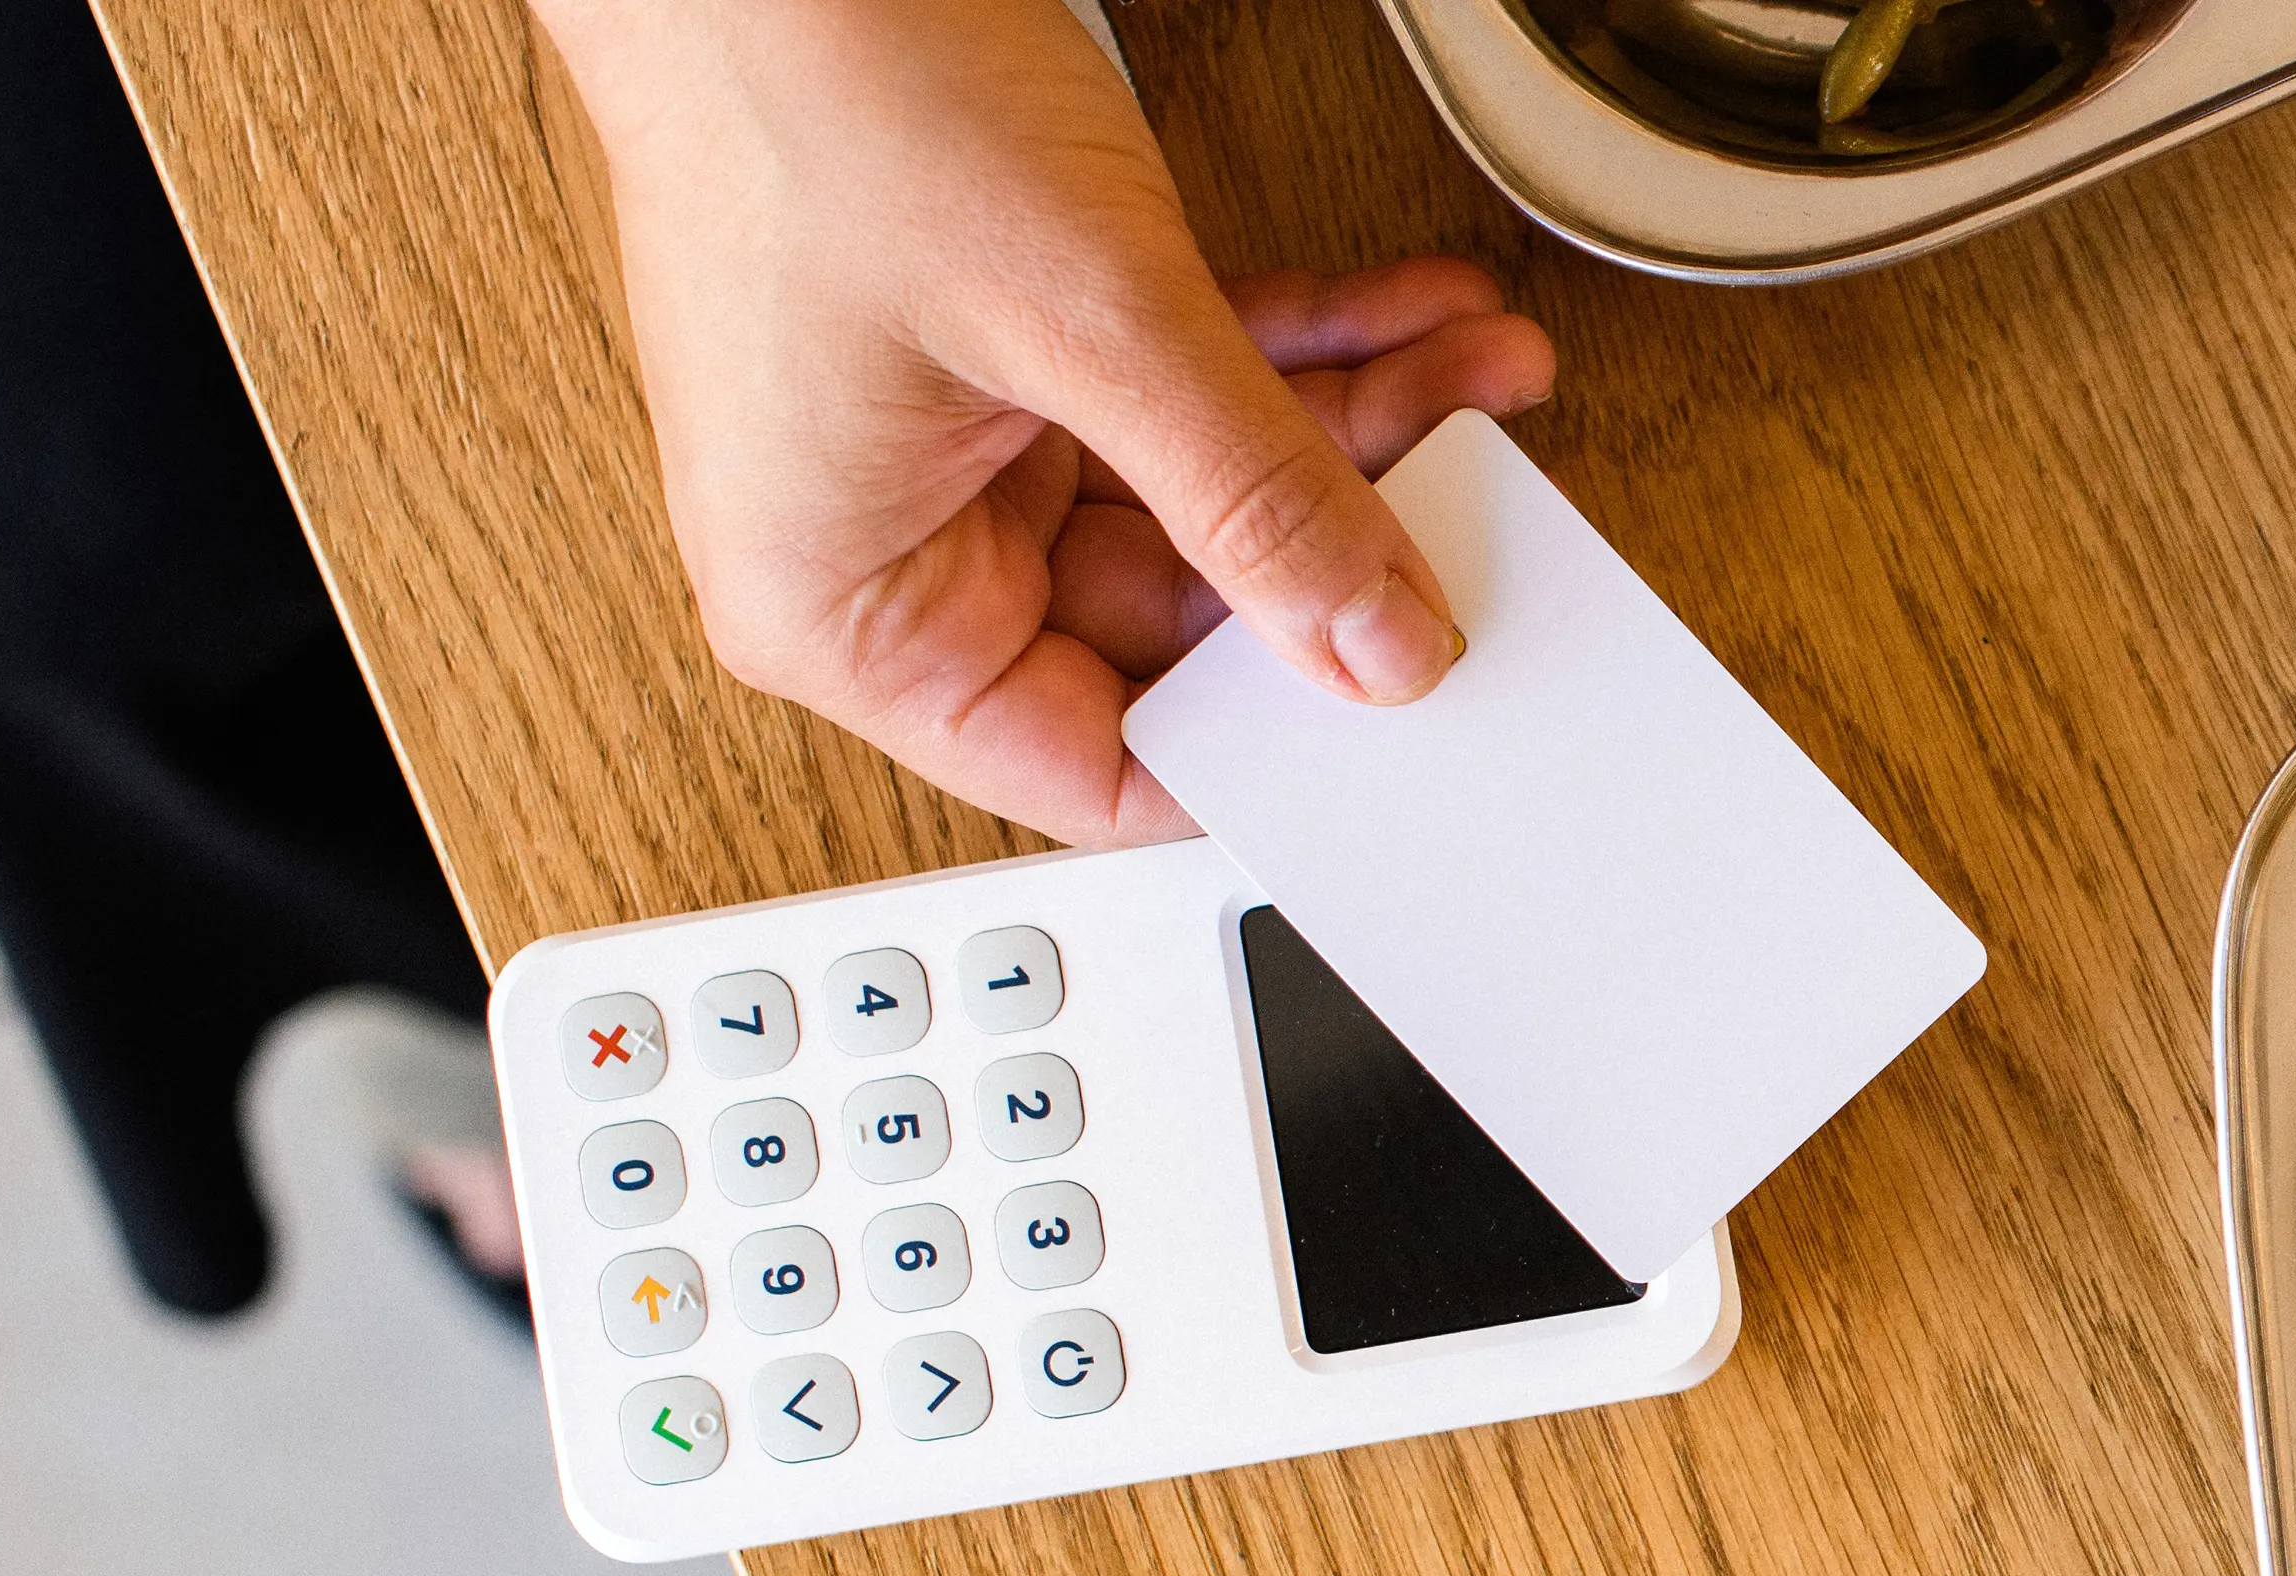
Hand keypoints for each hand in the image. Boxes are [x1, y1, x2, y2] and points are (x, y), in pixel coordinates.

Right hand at [533, 0, 1556, 843]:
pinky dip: (1303, 351)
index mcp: (847, 617)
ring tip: (1477, 383)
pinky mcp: (1011, 347)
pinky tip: (1417, 324)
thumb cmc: (813, 85)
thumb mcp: (1089, 323)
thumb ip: (1255, 498)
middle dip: (1344, 547)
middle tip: (1482, 515)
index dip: (1267, 753)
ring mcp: (955, 446)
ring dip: (1356, 431)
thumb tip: (1378, 644)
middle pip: (1178, 625)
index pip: (1099, 770)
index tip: (1408, 720)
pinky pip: (1184, 392)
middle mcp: (893, 551)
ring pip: (1205, 496)